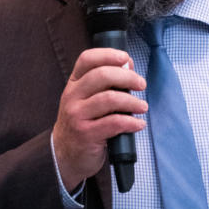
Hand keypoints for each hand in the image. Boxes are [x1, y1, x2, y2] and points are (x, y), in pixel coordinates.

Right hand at [52, 48, 146, 190]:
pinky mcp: (86, 134)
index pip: (87, 59)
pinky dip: (131, 122)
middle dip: (128, 77)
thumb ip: (106, 82)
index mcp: (74, 83)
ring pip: (110, 98)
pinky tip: (138, 124)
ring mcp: (77, 115)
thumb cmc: (83, 122)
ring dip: (132, 101)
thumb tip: (128, 65)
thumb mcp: (87, 99)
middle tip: (141, 84)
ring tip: (142, 107)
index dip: (108, 54)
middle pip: (102, 75)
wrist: (65, 154)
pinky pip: (114, 123)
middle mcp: (72, 96)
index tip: (126, 58)